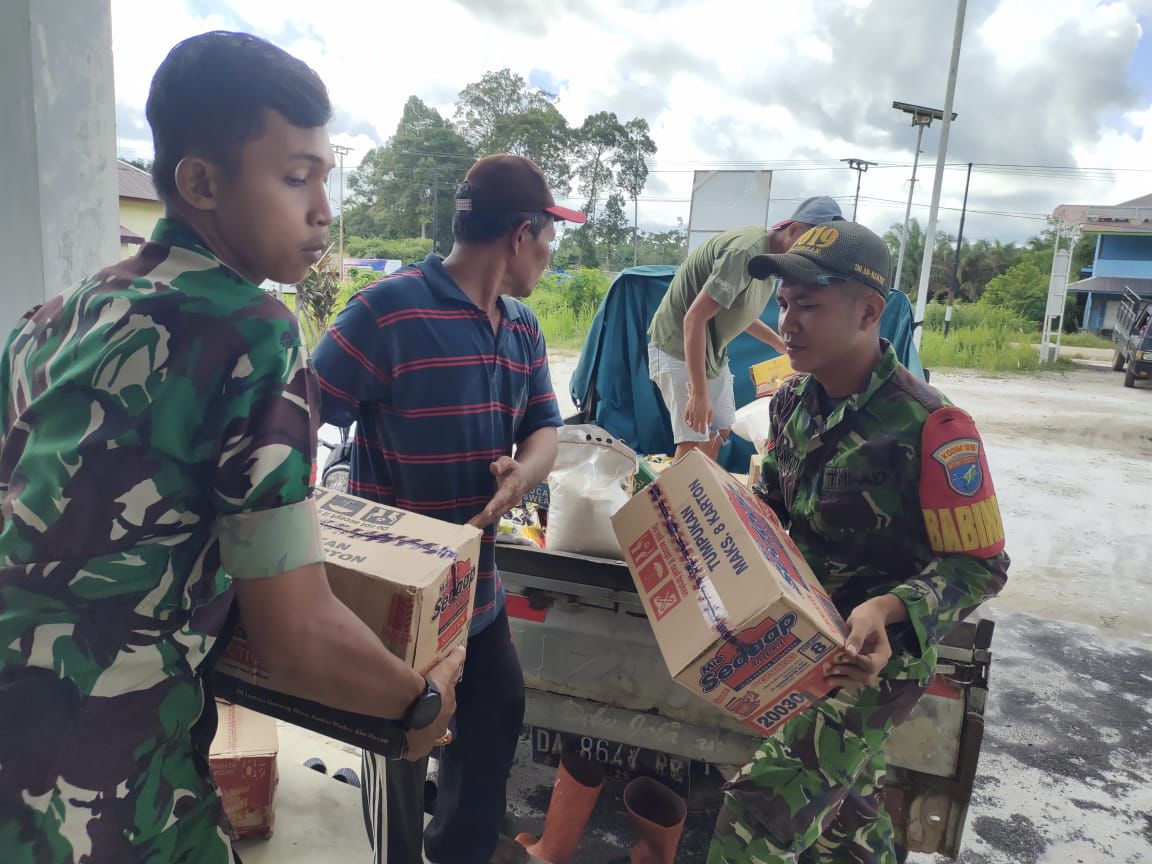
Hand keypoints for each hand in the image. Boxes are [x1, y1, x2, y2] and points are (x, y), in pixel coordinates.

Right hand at [403, 645, 464, 760]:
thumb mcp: (445, 672)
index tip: (429, 697)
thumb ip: (454, 661)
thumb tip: (462, 649)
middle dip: (428, 717)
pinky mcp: (416, 750)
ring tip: (405, 724)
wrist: (416, 710)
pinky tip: (399, 738)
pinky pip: (412, 748)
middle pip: (435, 721)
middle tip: (415, 710)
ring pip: (424, 735)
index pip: (444, 705)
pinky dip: (408, 744)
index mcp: (448, 709)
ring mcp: (429, 741)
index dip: (437, 701)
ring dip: (418, 731)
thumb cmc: (432, 690)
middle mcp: (441, 727)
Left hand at [468, 456, 527, 528]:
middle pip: (497, 512)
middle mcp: (511, 500)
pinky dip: (484, 523)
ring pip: (495, 517)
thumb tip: (493, 467)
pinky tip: (474, 527)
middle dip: (485, 519)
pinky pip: (494, 518)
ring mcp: (508, 507)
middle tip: (473, 526)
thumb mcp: (509, 462)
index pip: (502, 498)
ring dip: (483, 523)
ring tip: (470, 529)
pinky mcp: (504, 510)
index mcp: (512, 488)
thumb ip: (502, 464)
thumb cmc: (513, 469)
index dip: (494, 506)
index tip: (486, 513)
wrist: (525, 478)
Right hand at [684, 391, 713, 435]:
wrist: (699, 394)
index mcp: (703, 417)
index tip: (703, 432)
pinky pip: (685, 419)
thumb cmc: (706, 402)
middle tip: (699, 429)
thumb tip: (709, 424)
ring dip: (692, 426)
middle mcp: (696, 417)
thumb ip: (710, 418)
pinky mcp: (687, 411)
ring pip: (690, 425)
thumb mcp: (712, 410)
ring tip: (695, 425)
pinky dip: (687, 422)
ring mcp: (691, 414)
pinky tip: (690, 421)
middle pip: (695, 428)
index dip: (703, 432)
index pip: (702, 429)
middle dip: (697, 430)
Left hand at [824, 596, 902, 690]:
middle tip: (832, 668)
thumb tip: (849, 652)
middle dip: (849, 673)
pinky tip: (828, 678)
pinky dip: (841, 679)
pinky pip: (853, 678)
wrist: (868, 615)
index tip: (843, 655)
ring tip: (827, 677)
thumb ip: (857, 636)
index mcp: (882, 652)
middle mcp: (877, 663)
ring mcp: (868, 666)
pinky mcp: (859, 666)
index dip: (858, 663)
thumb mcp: (861, 622)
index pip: (873, 665)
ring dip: (844, 680)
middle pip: (867, 677)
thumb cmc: (867, 616)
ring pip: (859, 681)